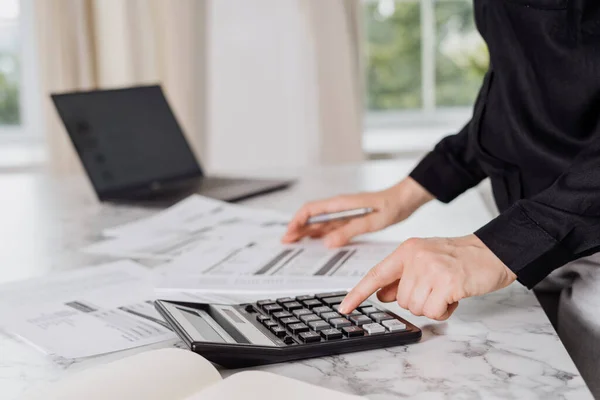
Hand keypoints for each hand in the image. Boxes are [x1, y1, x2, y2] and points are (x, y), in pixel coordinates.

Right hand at [282, 177, 433, 247]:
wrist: (406, 198)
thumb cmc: (392, 205)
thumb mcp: (372, 222)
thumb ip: (349, 231)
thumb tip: (327, 242)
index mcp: (341, 203)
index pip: (311, 209)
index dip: (297, 221)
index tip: (289, 233)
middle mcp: (340, 206)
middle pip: (312, 216)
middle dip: (298, 228)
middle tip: (286, 241)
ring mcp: (345, 211)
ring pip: (320, 221)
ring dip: (307, 231)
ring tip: (295, 242)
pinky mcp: (351, 216)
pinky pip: (331, 225)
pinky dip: (321, 232)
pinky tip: (317, 240)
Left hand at [338, 235, 516, 319]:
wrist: (493, 252)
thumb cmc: (459, 259)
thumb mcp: (425, 261)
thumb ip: (401, 277)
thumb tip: (380, 294)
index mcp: (407, 250)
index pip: (376, 274)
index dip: (358, 293)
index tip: (344, 307)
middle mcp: (416, 257)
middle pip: (401, 300)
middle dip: (419, 301)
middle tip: (438, 288)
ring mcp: (432, 268)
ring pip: (416, 308)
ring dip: (433, 307)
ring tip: (447, 290)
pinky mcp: (448, 281)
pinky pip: (434, 312)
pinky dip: (445, 311)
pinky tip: (455, 297)